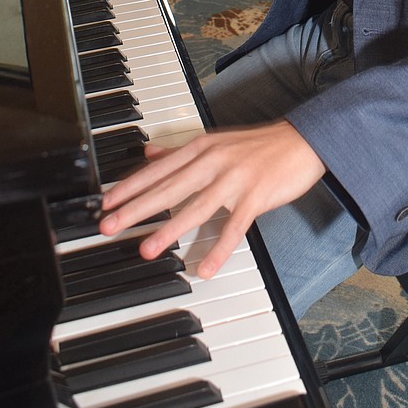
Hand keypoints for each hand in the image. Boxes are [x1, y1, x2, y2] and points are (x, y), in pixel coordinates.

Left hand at [99, 120, 325, 278]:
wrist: (302, 139)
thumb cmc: (259, 144)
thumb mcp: (215, 140)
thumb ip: (180, 150)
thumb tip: (148, 153)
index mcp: (201, 147)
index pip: (158, 169)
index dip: (130, 186)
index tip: (105, 202)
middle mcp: (213, 161)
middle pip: (169, 188)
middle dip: (136, 208)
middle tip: (109, 226)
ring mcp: (234, 179)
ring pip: (196, 207)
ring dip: (170, 229)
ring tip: (146, 249)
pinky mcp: (256, 196)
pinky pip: (234, 227)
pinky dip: (219, 248)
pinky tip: (205, 268)